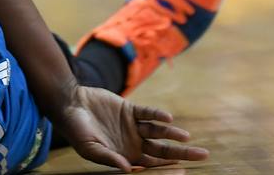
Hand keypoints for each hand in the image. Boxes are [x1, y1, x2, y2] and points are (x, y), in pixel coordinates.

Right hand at [50, 82, 209, 171]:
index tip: (184, 170)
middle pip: (163, 150)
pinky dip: (157, 115)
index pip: (153, 166)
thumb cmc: (77, 131)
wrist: (70, 105)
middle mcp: (134, 143)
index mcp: (126, 157)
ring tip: (187, 138)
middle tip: (203, 155)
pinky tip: (168, 119)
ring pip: (158, 132)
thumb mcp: (89, 148)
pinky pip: (147, 113)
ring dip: (173, 135)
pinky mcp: (130, 109)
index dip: (168, 168)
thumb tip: (128, 170)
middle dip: (182, 153)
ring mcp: (133, 126)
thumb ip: (108, 158)